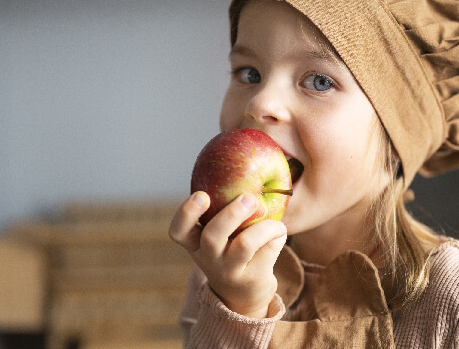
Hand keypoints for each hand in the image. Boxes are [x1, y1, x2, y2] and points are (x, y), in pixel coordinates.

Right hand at [169, 191, 287, 318]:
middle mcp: (208, 258)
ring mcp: (229, 270)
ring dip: (264, 227)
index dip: (187, 213)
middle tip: (249, 198)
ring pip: (245, 245)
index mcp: (195, 243)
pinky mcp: (252, 278)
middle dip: (231, 214)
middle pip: (212, 236)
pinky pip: (268, 251)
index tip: (202, 194)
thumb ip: (222, 209)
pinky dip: (277, 236)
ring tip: (277, 221)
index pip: (178, 231)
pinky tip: (280, 231)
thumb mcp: (219, 235)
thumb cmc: (229, 250)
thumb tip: (245, 163)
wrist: (243, 293)